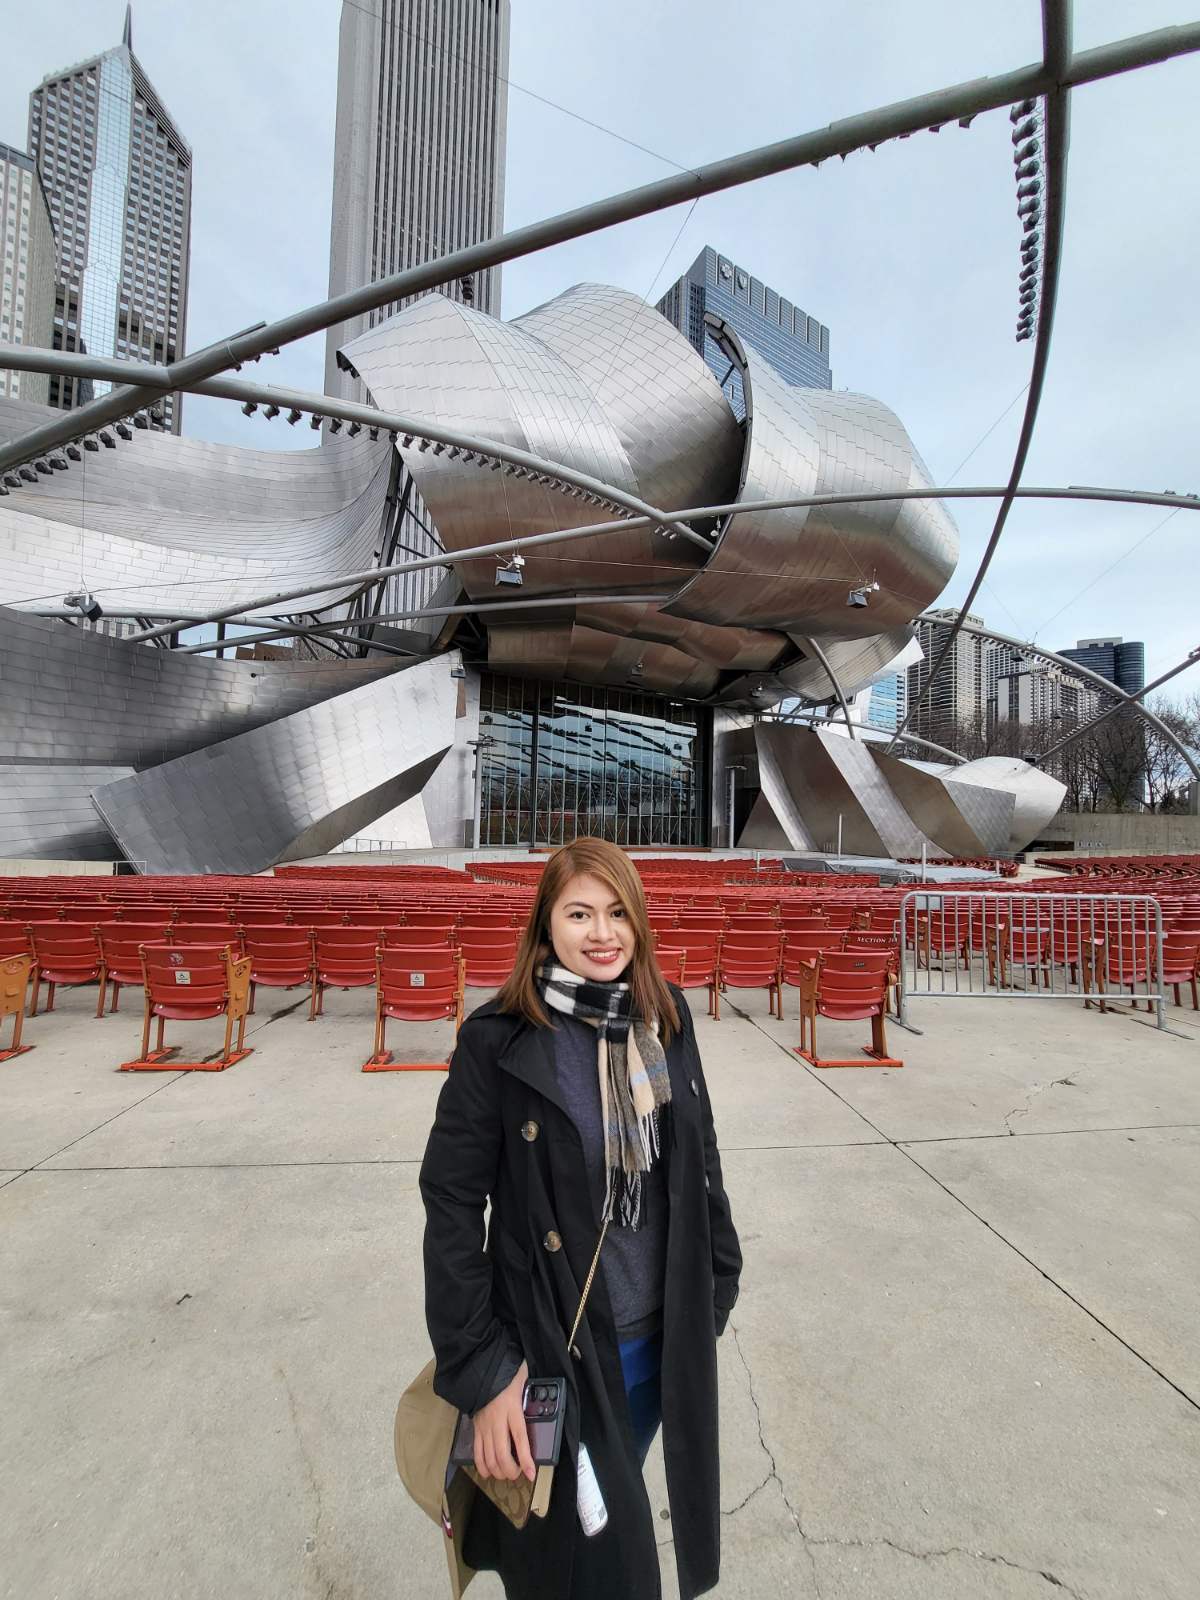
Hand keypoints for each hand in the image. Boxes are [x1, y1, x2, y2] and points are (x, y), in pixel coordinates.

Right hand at [472, 1359, 534, 1482]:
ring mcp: (484, 1427)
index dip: (525, 1458)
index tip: (531, 1473)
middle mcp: (497, 1421)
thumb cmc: (506, 1375)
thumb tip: (545, 1395)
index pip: (519, 1438)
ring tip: (507, 1474)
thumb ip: (533, 1390)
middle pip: (502, 1454)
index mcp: (511, 1408)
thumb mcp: (523, 1379)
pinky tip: (489, 1472)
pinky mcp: (476, 1429)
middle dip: (511, 1471)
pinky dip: (482, 1467)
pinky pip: (476, 1453)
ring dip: (498, 1471)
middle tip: (518, 1474)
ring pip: (489, 1457)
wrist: (482, 1371)